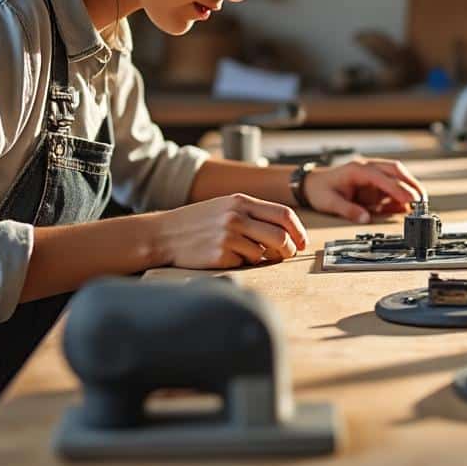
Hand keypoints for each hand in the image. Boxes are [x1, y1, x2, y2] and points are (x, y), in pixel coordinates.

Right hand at [154, 193, 307, 269]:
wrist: (164, 234)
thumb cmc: (198, 222)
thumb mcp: (226, 206)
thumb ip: (253, 213)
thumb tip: (286, 231)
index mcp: (241, 201)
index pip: (284, 214)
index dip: (299, 231)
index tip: (302, 242)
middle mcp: (237, 216)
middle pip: (281, 236)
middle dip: (289, 250)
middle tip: (287, 255)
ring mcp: (229, 235)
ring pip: (265, 253)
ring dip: (264, 258)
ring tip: (249, 254)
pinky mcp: (220, 255)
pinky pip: (245, 263)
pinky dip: (243, 263)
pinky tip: (228, 257)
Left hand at [302, 158, 425, 224]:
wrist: (312, 184)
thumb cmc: (320, 190)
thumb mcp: (329, 202)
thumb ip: (348, 210)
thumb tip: (365, 218)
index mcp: (357, 169)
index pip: (381, 177)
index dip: (396, 188)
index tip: (409, 199)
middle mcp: (367, 168)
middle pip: (395, 170)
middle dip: (410, 183)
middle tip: (422, 200)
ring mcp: (372, 175)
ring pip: (397, 176)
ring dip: (409, 188)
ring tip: (419, 204)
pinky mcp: (374, 184)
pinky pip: (391, 187)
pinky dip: (400, 196)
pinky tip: (406, 207)